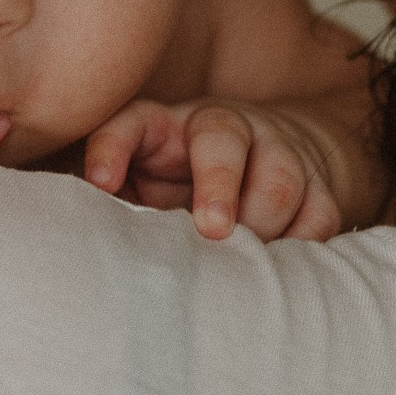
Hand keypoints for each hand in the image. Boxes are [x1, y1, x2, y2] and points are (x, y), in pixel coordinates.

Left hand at [84, 98, 346, 241]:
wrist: (270, 157)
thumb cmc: (180, 183)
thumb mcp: (137, 178)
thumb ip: (111, 197)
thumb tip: (75, 240)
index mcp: (166, 126)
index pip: (133, 122)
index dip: (113, 147)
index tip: (99, 183)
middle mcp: (224, 128)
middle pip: (223, 139)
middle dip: (217, 184)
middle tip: (211, 229)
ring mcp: (277, 153)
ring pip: (280, 180)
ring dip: (261, 225)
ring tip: (240, 263)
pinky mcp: (317, 186)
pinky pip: (320, 214)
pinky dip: (301, 246)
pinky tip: (277, 273)